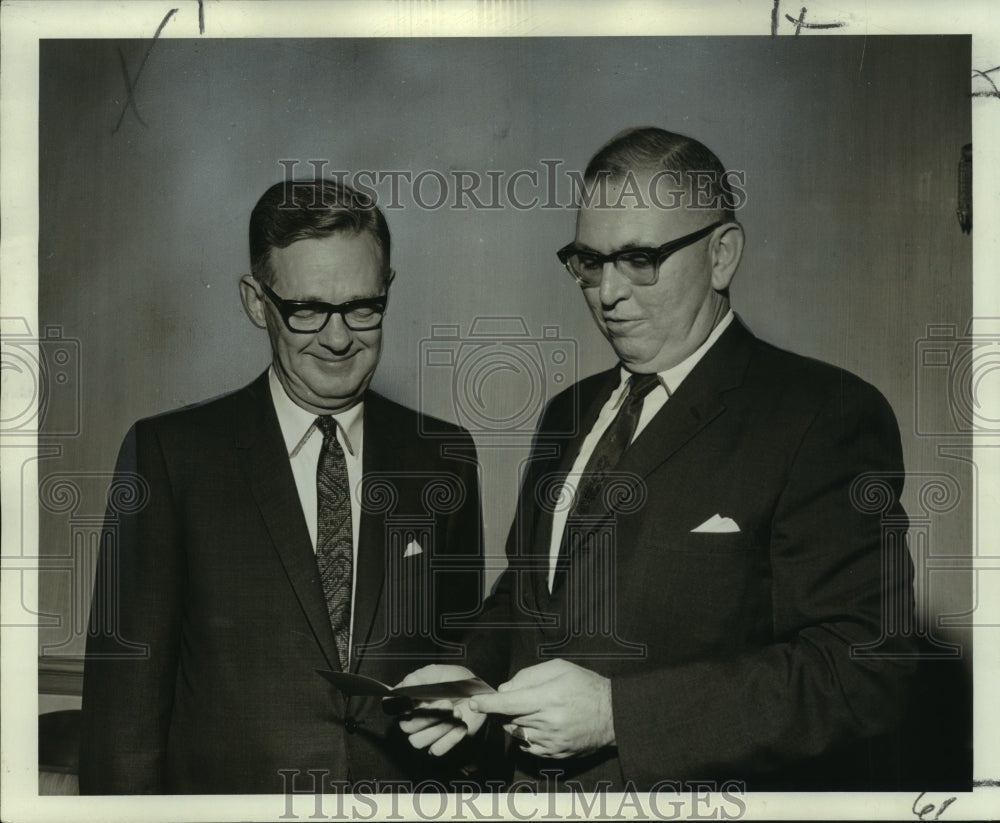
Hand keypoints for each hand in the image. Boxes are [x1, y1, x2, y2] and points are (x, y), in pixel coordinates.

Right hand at [396, 665, 486, 755]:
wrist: (478, 695)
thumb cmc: (456, 682)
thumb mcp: (440, 673)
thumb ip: (421, 677)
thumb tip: (403, 686)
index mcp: (410, 699)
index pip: (395, 707)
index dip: (402, 707)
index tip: (415, 703)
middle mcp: (414, 718)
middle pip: (407, 727)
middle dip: (429, 716)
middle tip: (448, 704)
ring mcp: (426, 733)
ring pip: (418, 741)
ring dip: (439, 728)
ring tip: (457, 713)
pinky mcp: (440, 744)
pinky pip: (436, 750)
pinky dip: (451, 738)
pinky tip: (462, 725)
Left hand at [469, 659, 613, 758]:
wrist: (612, 714)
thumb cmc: (585, 686)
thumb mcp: (559, 668)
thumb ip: (528, 676)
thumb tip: (505, 690)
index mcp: (548, 698)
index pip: (508, 703)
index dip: (488, 704)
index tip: (474, 703)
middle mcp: (547, 722)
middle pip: (510, 718)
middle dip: (508, 709)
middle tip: (524, 699)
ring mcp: (551, 741)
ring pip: (517, 732)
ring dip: (518, 722)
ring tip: (537, 711)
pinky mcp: (555, 754)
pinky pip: (527, 746)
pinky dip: (527, 736)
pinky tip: (541, 725)